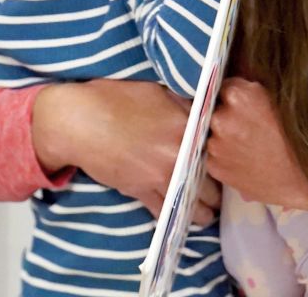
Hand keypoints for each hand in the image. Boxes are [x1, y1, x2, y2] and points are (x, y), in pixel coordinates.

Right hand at [32, 80, 220, 223]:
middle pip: (214, 183)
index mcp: (187, 125)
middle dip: (219, 190)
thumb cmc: (115, 99)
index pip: (221, 148)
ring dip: (203, 211)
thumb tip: (206, 112)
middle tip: (219, 191)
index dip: (226, 157)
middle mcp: (179, 154)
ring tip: (205, 210)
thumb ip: (186, 106)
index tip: (228, 162)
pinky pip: (166, 213)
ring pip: (195, 207)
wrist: (79, 120)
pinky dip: (175, 216)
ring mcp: (160, 176)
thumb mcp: (158, 92)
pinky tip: (180, 216)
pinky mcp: (140, 191)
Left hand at [206, 78, 307, 210]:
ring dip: (226, 137)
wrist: (307, 178)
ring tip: (250, 147)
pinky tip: (246, 160)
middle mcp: (222, 118)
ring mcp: (216, 144)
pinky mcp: (215, 167)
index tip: (247, 105)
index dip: (238, 96)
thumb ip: (256, 93)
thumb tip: (240, 90)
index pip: (227, 87)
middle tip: (251, 128)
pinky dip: (225, 157)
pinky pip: (214, 156)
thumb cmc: (300, 139)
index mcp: (239, 96)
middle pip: (218, 109)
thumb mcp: (282, 102)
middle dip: (230, 116)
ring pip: (214, 133)